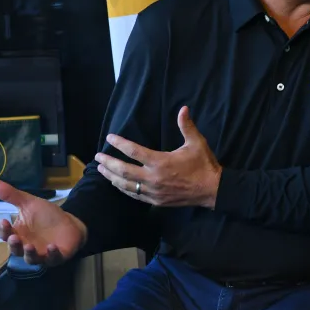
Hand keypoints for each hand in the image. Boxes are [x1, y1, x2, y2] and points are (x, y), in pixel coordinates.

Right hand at [0, 179, 86, 266]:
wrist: (69, 223)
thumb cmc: (46, 216)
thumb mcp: (29, 203)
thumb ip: (11, 195)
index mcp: (17, 234)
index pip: (6, 235)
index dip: (3, 230)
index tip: (3, 221)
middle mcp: (26, 247)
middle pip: (15, 250)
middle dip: (14, 245)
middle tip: (14, 238)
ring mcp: (41, 254)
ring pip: (31, 258)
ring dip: (30, 254)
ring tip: (29, 246)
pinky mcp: (56, 257)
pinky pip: (53, 259)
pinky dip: (52, 254)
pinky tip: (52, 247)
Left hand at [95, 106, 222, 207]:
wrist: (212, 190)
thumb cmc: (203, 165)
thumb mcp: (196, 143)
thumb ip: (186, 126)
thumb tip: (183, 108)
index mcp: (160, 162)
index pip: (133, 151)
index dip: (119, 143)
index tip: (110, 137)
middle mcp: (153, 178)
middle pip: (123, 170)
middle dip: (108, 163)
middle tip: (98, 157)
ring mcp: (153, 192)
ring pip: (126, 185)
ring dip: (112, 177)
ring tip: (102, 170)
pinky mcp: (156, 201)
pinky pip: (135, 195)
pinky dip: (123, 189)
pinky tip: (118, 184)